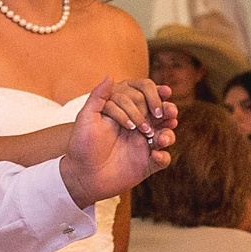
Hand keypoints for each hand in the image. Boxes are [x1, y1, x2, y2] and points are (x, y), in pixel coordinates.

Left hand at [60, 78, 175, 206]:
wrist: (81, 175)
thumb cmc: (81, 145)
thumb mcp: (86, 118)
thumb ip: (98, 97)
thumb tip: (110, 76)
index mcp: (126, 113)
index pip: (146, 99)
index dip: (156, 95)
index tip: (164, 92)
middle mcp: (138, 128)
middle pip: (161, 115)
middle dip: (169, 111)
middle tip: (169, 113)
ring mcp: (143, 146)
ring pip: (166, 135)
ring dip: (168, 134)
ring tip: (161, 138)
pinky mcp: (146, 165)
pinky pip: (163, 159)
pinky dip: (163, 157)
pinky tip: (154, 155)